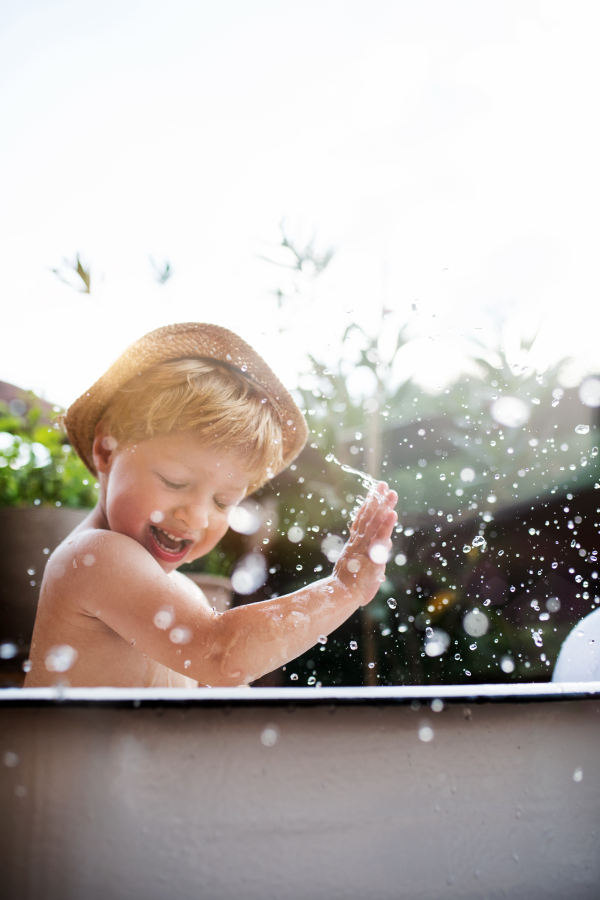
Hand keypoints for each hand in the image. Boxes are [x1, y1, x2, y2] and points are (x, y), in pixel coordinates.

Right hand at [333, 482, 397, 605]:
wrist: (341, 595)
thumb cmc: (351, 587)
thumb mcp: (365, 569)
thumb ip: (375, 557)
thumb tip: (387, 547)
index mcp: (355, 544)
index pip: (362, 521)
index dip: (367, 506)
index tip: (373, 493)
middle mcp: (359, 542)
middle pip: (369, 516)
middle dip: (376, 499)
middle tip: (382, 483)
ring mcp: (364, 548)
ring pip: (375, 523)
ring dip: (383, 507)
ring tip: (391, 493)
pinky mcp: (372, 555)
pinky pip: (380, 538)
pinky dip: (386, 525)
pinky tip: (393, 512)